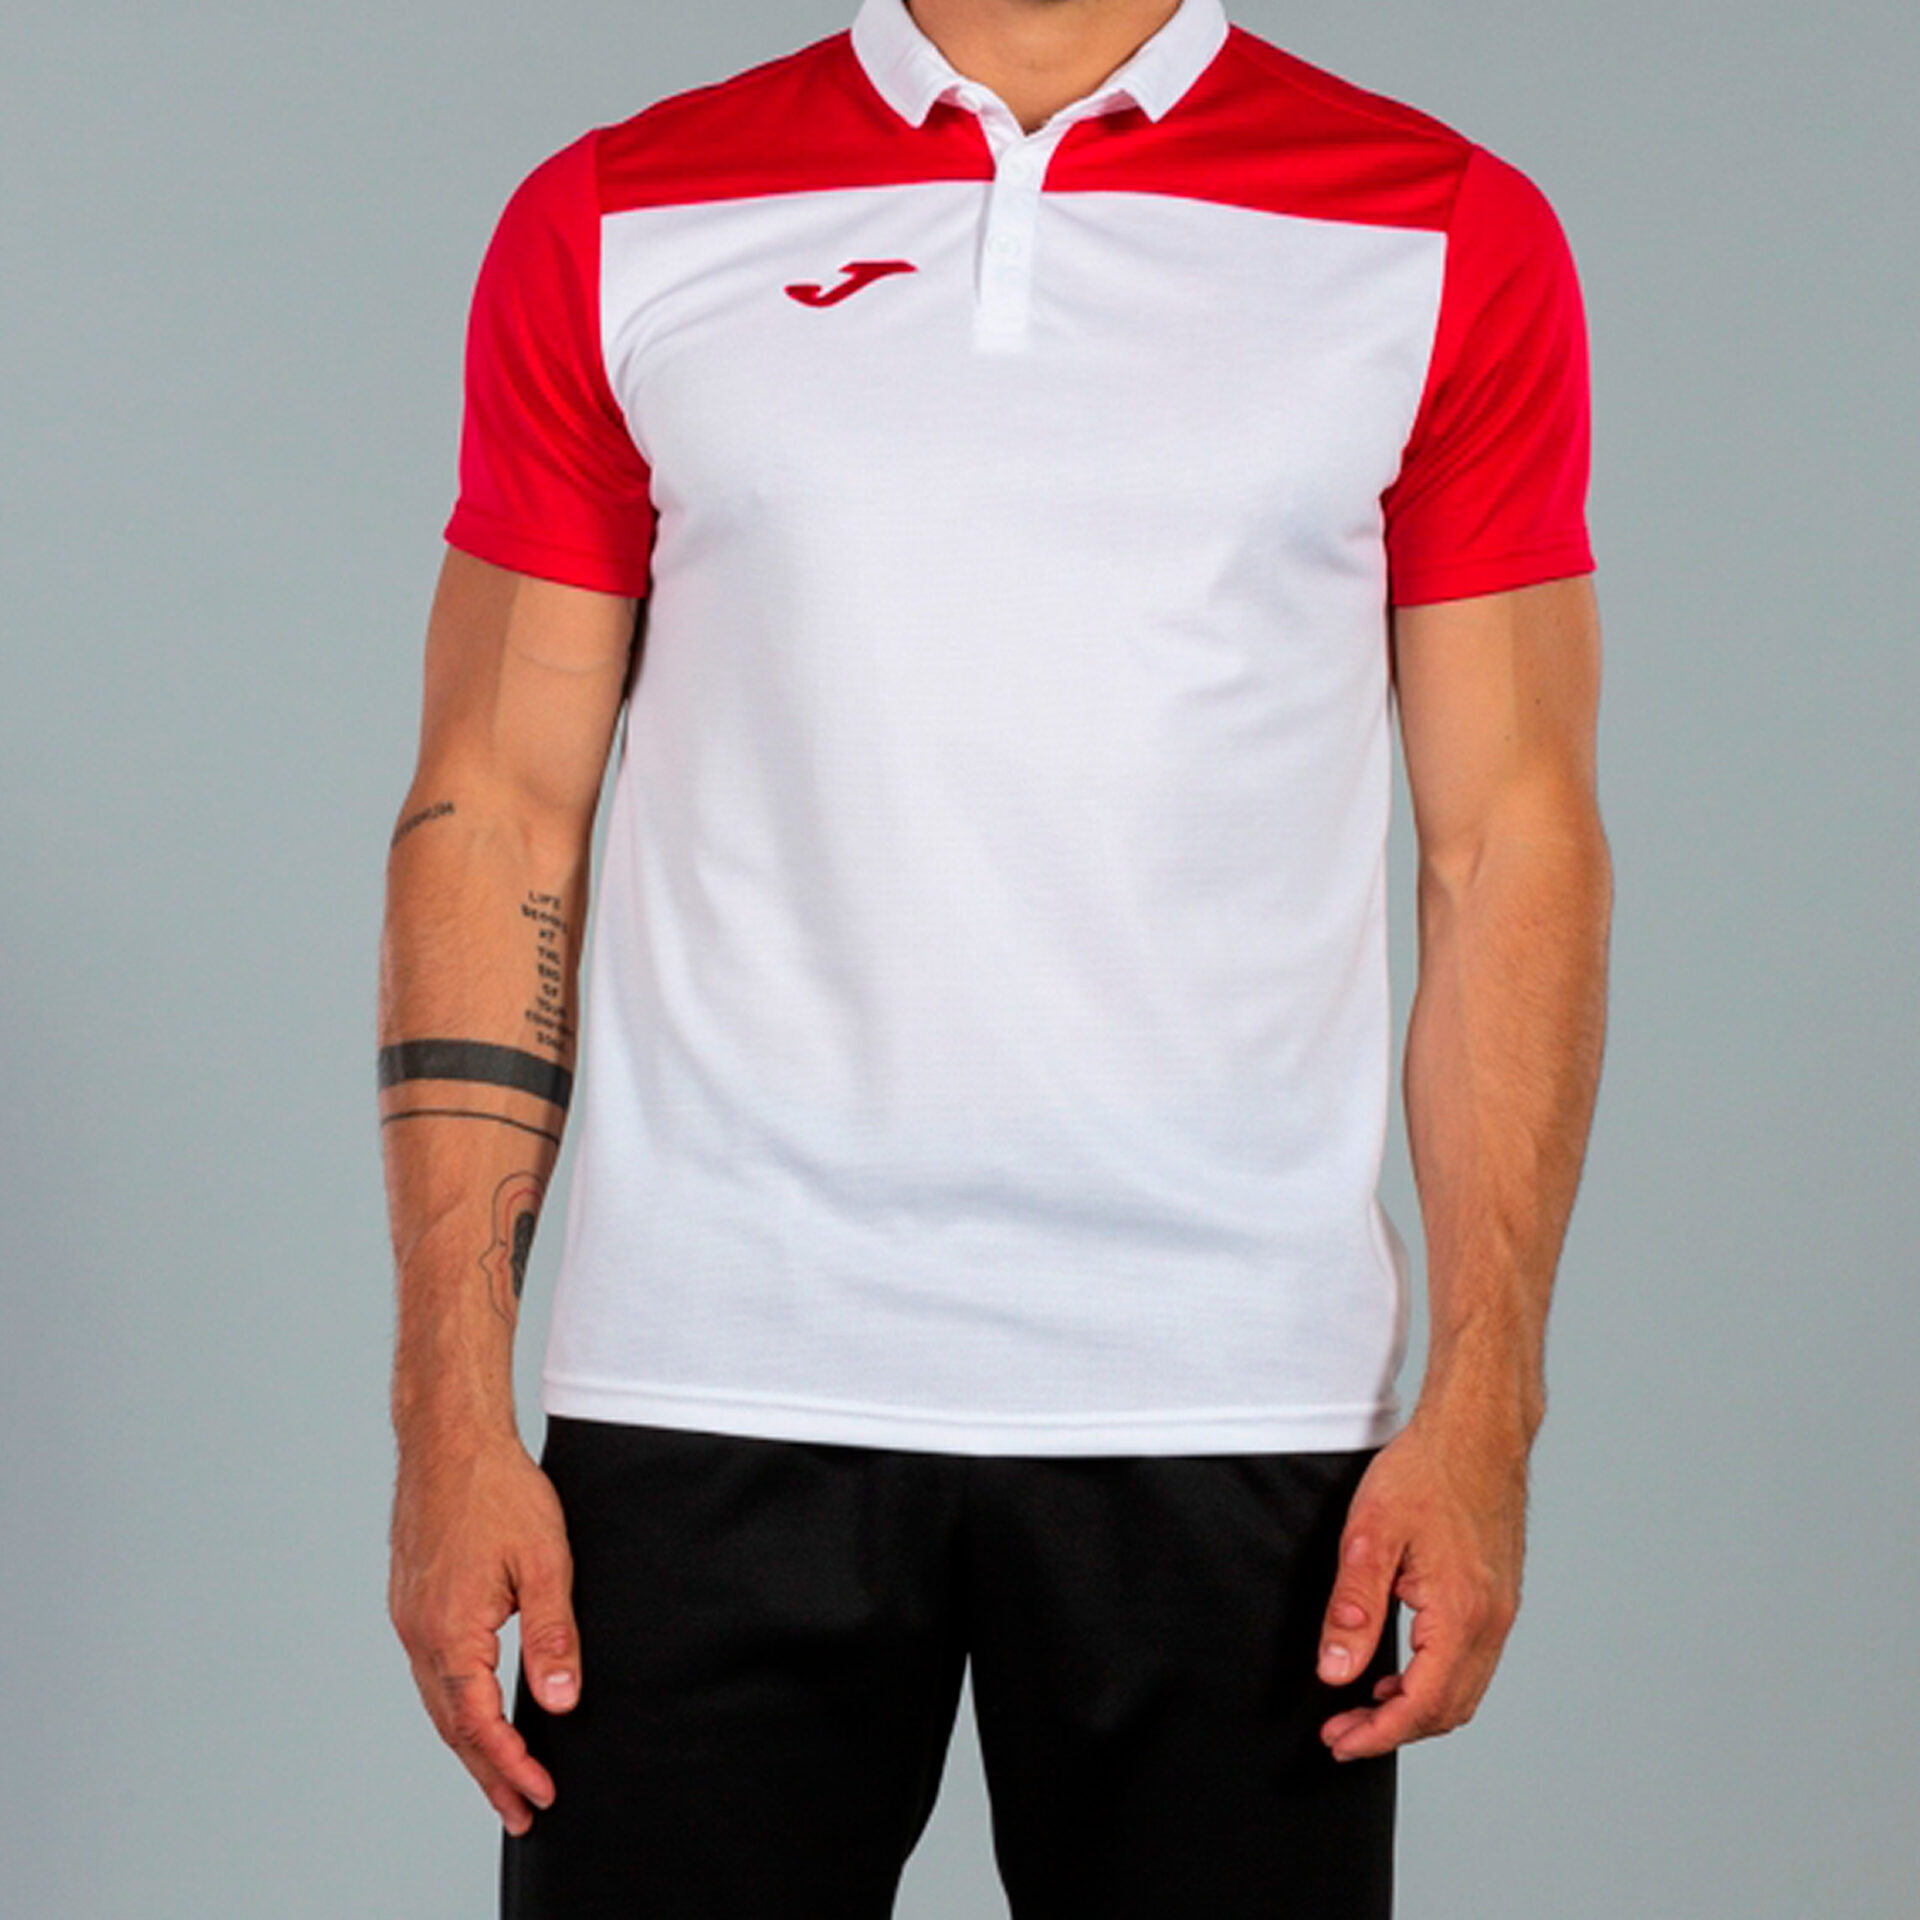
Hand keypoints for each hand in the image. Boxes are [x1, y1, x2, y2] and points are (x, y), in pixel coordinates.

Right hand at [388, 1430, 581, 1834]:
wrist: (449, 1438)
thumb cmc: (500, 1490)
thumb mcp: (545, 1561)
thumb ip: (552, 1635)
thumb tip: (560, 1702)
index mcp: (450, 1632)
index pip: (479, 1725)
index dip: (511, 1767)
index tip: (541, 1797)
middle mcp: (418, 1634)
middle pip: (452, 1726)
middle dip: (488, 1773)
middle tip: (521, 1813)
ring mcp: (408, 1618)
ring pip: (437, 1702)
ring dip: (469, 1744)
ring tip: (501, 1777)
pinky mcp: (410, 1601)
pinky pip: (430, 1672)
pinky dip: (454, 1705)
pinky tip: (474, 1711)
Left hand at [1315, 1413, 1528, 1759]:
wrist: (1477, 1430)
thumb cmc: (1425, 1470)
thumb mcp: (1371, 1534)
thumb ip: (1354, 1608)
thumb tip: (1336, 1672)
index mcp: (1461, 1612)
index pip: (1422, 1705)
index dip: (1377, 1734)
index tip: (1338, 1742)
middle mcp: (1491, 1622)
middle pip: (1447, 1711)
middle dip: (1392, 1731)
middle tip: (1341, 1732)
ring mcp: (1501, 1612)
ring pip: (1463, 1691)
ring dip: (1415, 1711)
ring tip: (1364, 1706)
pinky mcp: (1500, 1599)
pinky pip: (1471, 1664)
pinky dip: (1436, 1683)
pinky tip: (1400, 1670)